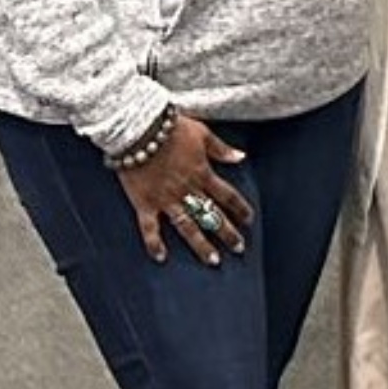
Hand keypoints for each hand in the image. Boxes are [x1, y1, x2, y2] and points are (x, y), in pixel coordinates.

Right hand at [117, 117, 249, 265]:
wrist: (138, 129)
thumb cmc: (170, 128)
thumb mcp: (202, 134)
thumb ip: (221, 149)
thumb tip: (241, 157)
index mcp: (203, 173)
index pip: (227, 196)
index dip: (240, 209)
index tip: (249, 221)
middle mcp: (187, 190)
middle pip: (212, 215)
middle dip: (227, 233)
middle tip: (238, 248)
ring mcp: (166, 199)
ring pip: (188, 227)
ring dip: (201, 245)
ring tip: (213, 261)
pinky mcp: (145, 203)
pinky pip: (150, 228)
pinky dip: (154, 243)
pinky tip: (161, 258)